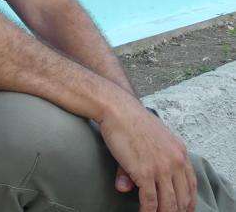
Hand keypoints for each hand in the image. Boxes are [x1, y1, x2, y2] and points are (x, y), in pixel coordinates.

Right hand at [98, 92, 196, 211]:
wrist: (118, 109)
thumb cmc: (131, 121)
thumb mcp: (148, 141)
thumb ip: (144, 164)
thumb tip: (124, 187)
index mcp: (180, 152)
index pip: (191, 185)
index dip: (187, 201)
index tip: (182, 209)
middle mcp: (176, 161)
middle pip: (182, 198)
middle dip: (176, 211)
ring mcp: (161, 168)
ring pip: (168, 203)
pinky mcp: (145, 173)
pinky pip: (150, 201)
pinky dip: (147, 211)